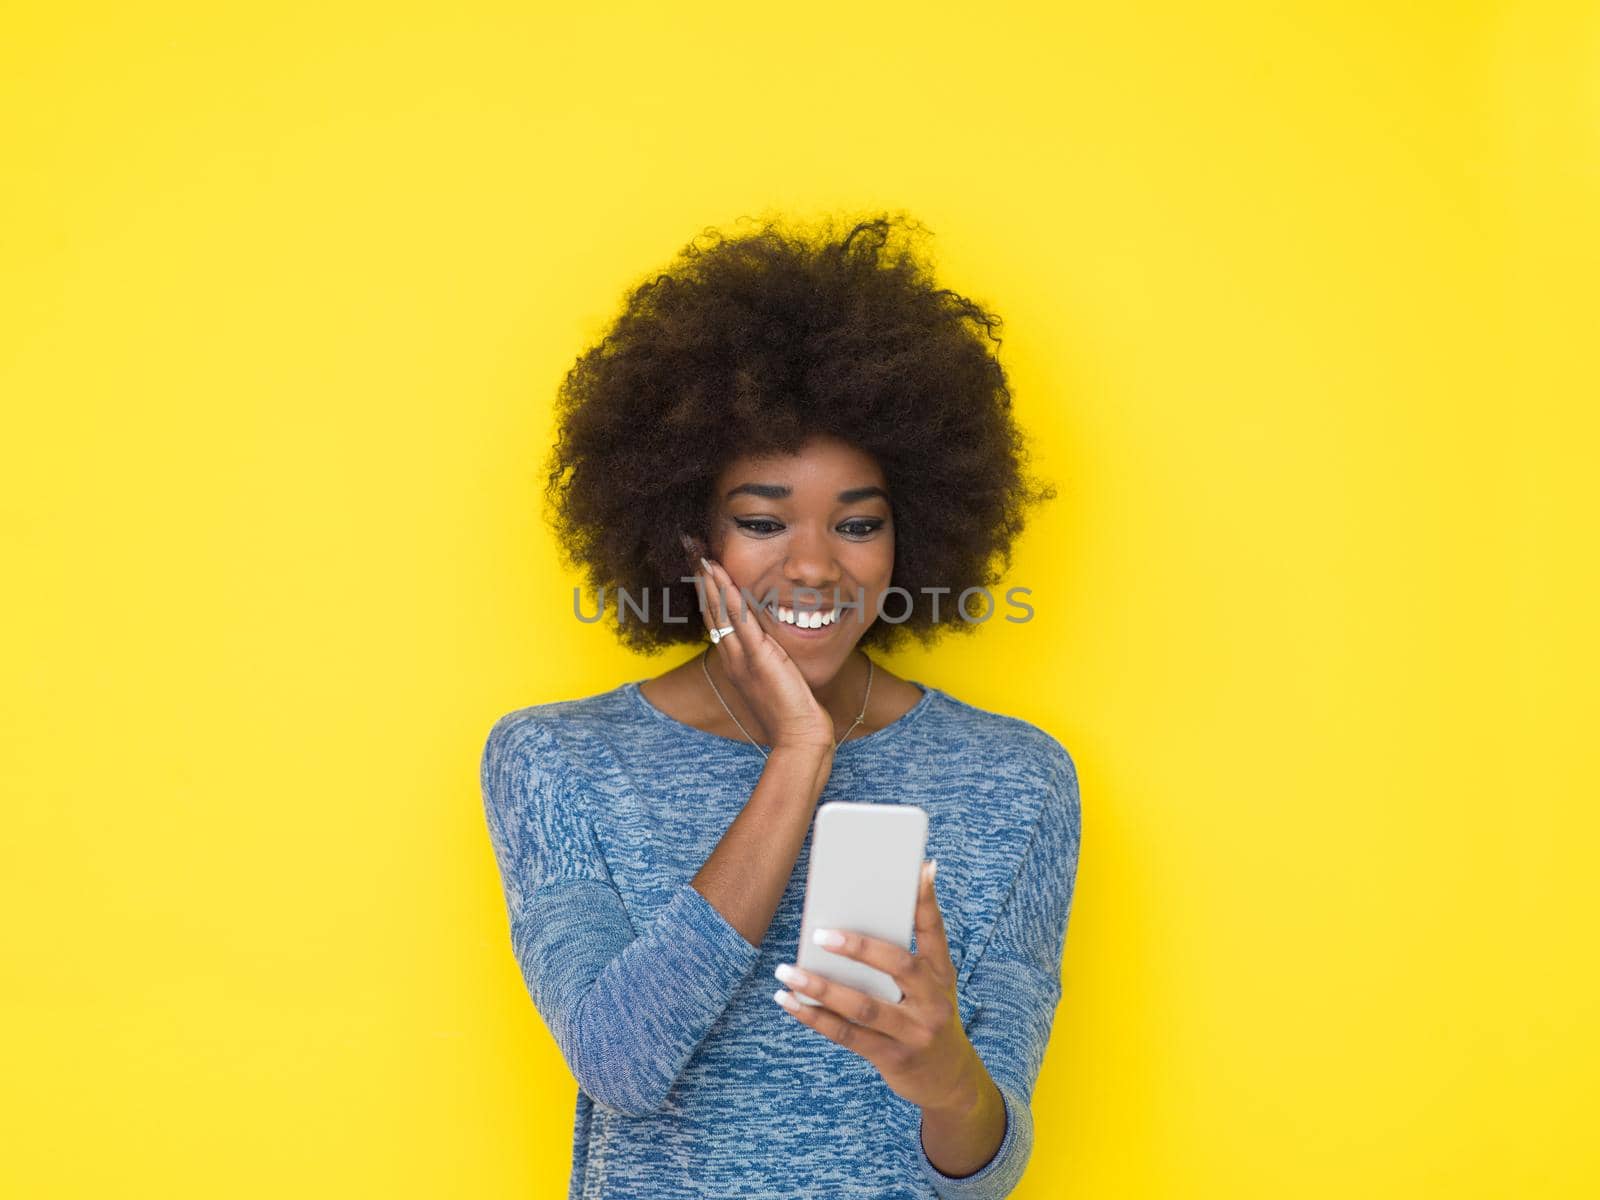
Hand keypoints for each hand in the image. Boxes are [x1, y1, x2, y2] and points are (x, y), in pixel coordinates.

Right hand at [682, 532, 835, 752]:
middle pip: (712, 612)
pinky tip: (725, 579)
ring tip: (702, 557)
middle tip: (692, 553)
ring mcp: (742, 658)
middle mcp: (732, 658)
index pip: (717, 620)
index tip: (702, 569)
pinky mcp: (758, 658)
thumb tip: (771, 650)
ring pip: (722, 613)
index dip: (708, 593)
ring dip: (712, 583)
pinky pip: (742, 623)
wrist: (799, 736)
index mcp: (735, 662)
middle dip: (703, 581)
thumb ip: (767, 662)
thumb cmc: (791, 714)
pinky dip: (732, 599)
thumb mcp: (774, 681)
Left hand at [772, 859, 984, 1113]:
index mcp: (941, 973)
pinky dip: (813, 1017)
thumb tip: (862, 913)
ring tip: (786, 971)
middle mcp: (933, 1000)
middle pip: (896, 965)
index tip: (918, 866)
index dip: (926, 898)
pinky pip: (846, 1035)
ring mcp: (914, 1031)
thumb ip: (905, 952)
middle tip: (819, 934)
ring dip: (819, 987)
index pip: (935, 929)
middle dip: (857, 947)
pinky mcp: (892, 1057)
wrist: (950, 1079)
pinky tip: (789, 1001)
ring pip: (861, 1006)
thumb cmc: (928, 1015)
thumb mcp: (932, 984)